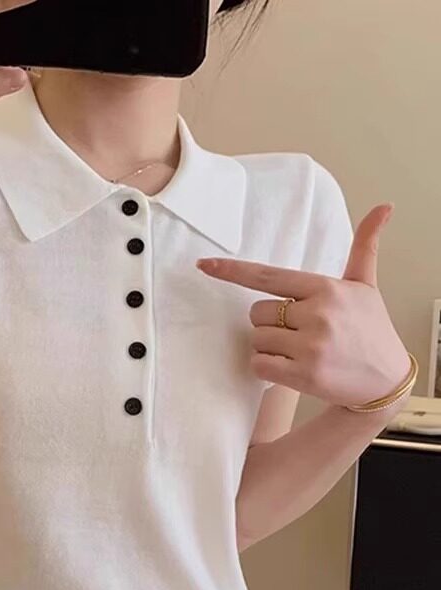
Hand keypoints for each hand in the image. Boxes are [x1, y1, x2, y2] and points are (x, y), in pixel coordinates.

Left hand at [196, 203, 411, 407]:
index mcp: (326, 288)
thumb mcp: (366, 286)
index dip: (232, 271)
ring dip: (269, 347)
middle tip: (299, 332)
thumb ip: (364, 248)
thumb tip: (384, 205)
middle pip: (257, 313)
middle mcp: (318, 313)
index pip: (267, 276)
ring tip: (300, 351)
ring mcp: (311, 345)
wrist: (387, 381)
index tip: (204, 265)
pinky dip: (267, 368)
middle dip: (269, 323)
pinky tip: (292, 368)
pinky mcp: (304, 374)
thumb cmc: (371, 330)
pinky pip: (259, 365)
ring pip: (256, 339)